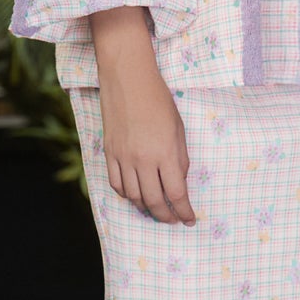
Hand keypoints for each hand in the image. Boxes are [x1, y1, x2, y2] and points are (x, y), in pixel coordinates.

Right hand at [90, 8, 195, 225]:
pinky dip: (126, 194)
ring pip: (133, 196)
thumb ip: (179, 159)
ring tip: (155, 209)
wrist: (128, 79)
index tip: (189, 219)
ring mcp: (123, 158)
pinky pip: (116, 183)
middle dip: (166, 215)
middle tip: (173, 220)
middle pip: (154, 201)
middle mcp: (143, 160)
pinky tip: (134, 195)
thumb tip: (178, 183)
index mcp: (165, 153)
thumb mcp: (178, 129)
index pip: (176, 194)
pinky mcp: (109, 153)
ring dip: (145, 207)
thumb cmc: (159, 99)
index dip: (184, 210)